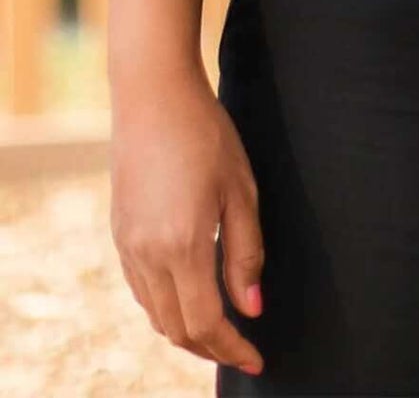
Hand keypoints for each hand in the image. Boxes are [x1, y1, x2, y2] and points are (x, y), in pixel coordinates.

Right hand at [110, 72, 265, 377]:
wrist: (153, 99)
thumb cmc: (208, 136)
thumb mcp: (242, 191)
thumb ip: (246, 253)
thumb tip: (252, 307)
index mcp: (182, 246)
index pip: (206, 322)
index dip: (233, 348)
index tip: (259, 359)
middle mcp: (147, 256)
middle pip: (177, 328)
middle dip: (211, 348)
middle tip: (244, 351)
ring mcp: (127, 248)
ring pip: (155, 314)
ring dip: (187, 331)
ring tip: (222, 332)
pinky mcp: (120, 236)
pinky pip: (141, 291)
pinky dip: (166, 307)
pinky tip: (190, 299)